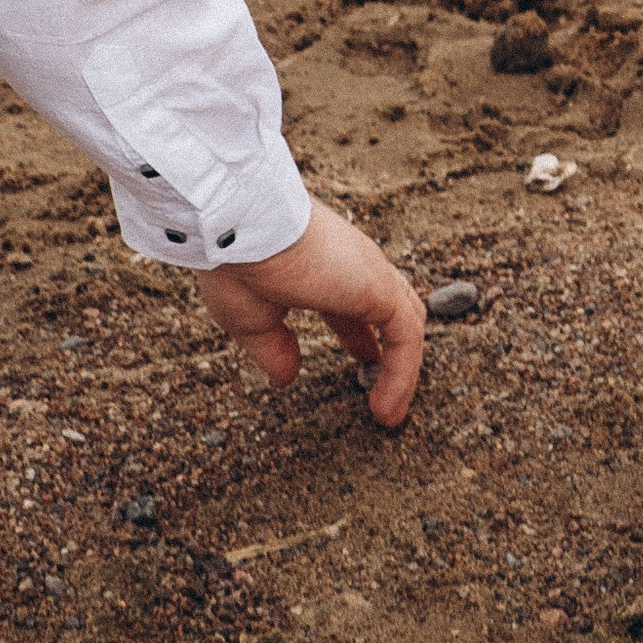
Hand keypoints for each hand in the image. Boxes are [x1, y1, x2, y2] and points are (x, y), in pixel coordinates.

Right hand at [195, 199, 426, 427]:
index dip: (359, 333)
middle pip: (391, 307)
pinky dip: (402, 378)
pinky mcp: (381, 291)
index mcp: (320, 266)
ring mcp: (370, 276)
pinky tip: (384, 410)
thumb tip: (288, 376)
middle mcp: (351, 266)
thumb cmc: (235, 262)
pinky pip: (407, 341)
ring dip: (401, 369)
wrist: (240, 230)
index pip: (353, 300)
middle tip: (384, 382)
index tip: (362, 359)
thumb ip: (273, 348)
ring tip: (388, 412)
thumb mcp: (251, 318)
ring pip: (406, 326)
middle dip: (391, 346)